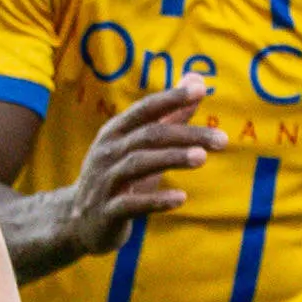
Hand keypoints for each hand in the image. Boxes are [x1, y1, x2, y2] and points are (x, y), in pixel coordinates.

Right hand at [62, 77, 224, 257]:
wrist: (79, 221)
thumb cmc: (119, 177)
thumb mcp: (141, 145)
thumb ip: (170, 115)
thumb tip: (196, 79)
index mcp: (116, 132)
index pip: (145, 109)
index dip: (171, 98)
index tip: (200, 90)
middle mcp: (108, 152)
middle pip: (149, 136)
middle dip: (186, 135)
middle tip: (222, 139)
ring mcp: (105, 181)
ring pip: (139, 164)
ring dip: (172, 159)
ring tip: (202, 158)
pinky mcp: (107, 211)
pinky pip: (132, 204)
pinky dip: (156, 200)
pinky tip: (180, 198)